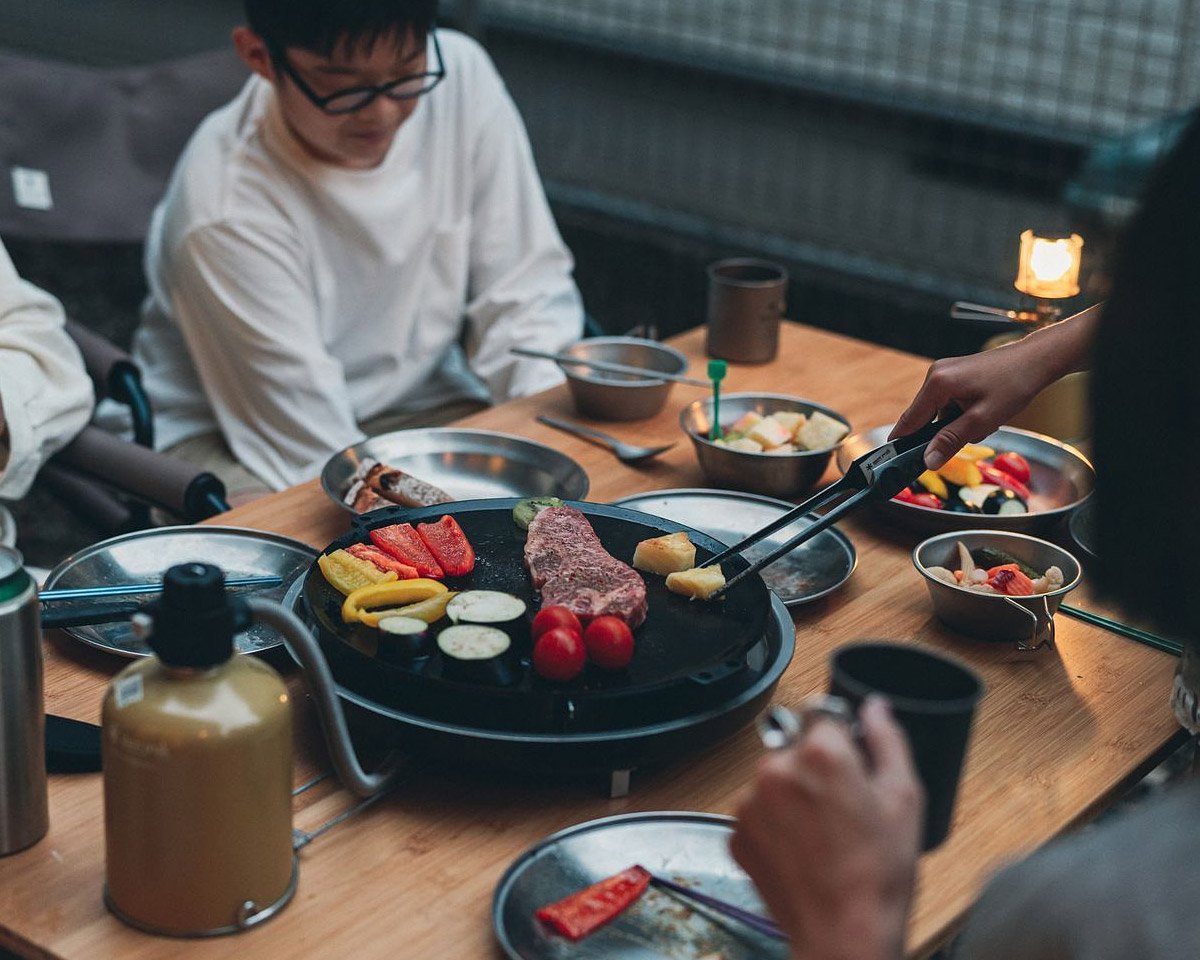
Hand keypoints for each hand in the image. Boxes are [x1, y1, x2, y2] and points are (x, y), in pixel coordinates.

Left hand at [730, 697, 922, 959]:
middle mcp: (775, 768)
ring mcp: (749, 801)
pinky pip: (756, 812)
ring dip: (792, 796)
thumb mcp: (904, 799)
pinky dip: (774, 825)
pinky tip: (801, 851)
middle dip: (816, 770)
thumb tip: (875, 707)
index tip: (852, 768)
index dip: (843, 741)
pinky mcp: (735, 831)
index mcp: (820, 751)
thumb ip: (887, 740)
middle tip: (842, 811)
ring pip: (774, 780)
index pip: (825, 716)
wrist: (843, 935)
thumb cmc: (878, 874)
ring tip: (821, 836)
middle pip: (796, 748)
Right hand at [891, 305, 1099, 468]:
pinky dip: (962, 412)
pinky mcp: (953, 373)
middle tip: (973, 433)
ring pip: (939, 411)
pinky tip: (983, 410)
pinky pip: (948, 401)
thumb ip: (951, 441)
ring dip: (958, 423)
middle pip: (925, 417)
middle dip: (945, 431)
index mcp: (938, 383)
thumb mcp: (982, 420)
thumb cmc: (1014, 385)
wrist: (1036, 360)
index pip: (909, 420)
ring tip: (986, 419)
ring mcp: (944, 372)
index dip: (903, 443)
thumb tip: (928, 461)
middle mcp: (936, 374)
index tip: (897, 462)